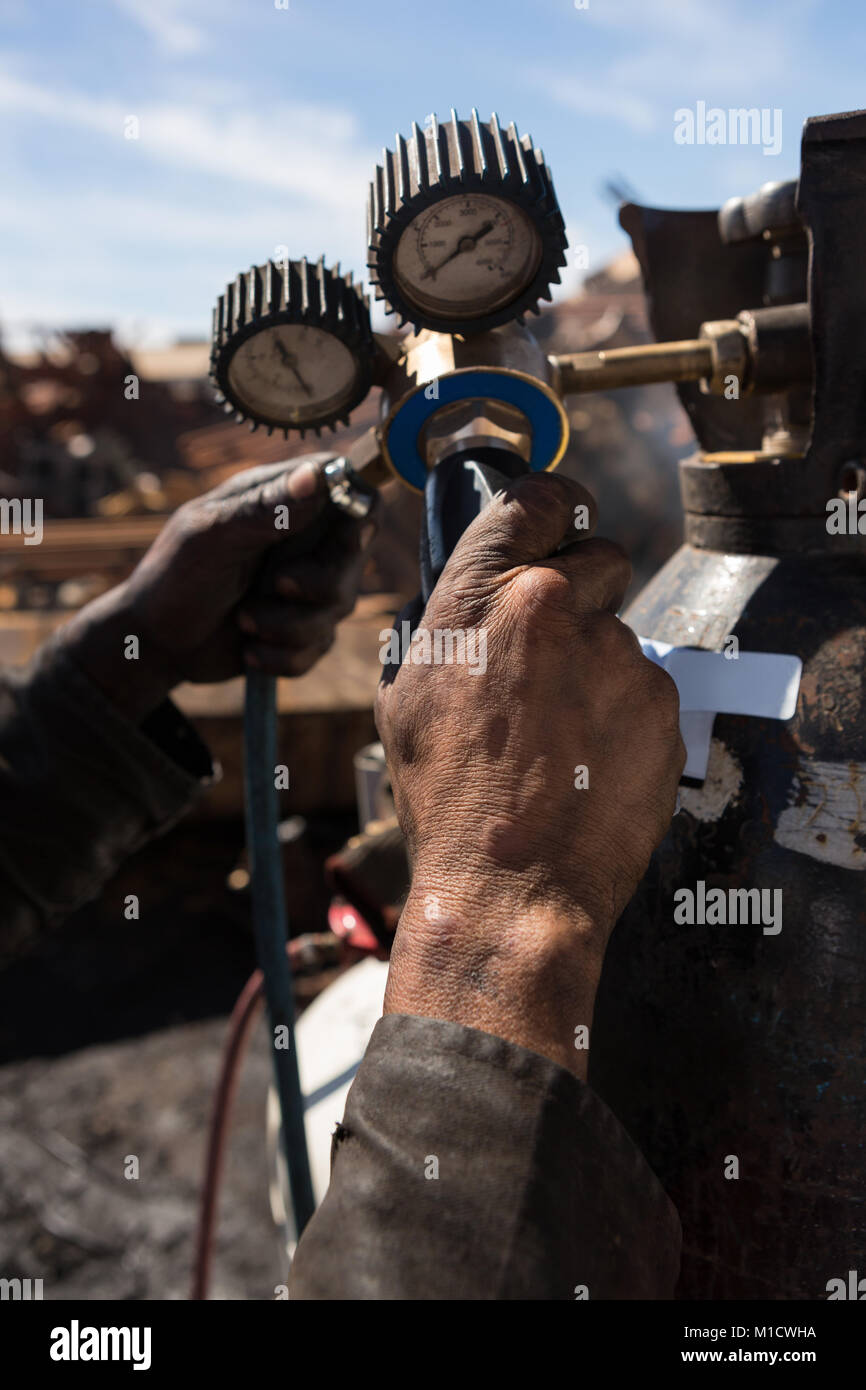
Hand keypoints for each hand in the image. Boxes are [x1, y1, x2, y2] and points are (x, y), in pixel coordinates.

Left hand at [61, 455, 377, 720]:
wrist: (154, 643)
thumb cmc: (173, 575)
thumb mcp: (211, 535)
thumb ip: (265, 509)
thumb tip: (314, 476)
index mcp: (284, 500)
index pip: (351, 489)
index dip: (360, 512)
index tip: (344, 541)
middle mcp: (304, 540)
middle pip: (355, 555)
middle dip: (320, 583)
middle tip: (275, 585)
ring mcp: (307, 587)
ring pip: (341, 607)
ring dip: (289, 625)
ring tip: (243, 619)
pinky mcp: (304, 630)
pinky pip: (319, 647)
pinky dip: (284, 656)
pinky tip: (249, 648)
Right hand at [376, 471, 684, 1076]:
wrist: (511, 887)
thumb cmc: (447, 800)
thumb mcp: (407, 698)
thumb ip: (445, 628)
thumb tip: (466, 601)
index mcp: (489, 596)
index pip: (539, 499)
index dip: (554, 507)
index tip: (561, 521)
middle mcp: (562, 609)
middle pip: (603, 559)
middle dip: (586, 593)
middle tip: (557, 653)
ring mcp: (621, 658)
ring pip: (621, 636)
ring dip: (598, 670)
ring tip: (562, 738)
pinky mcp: (662, 706)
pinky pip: (646, 690)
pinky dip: (624, 716)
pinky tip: (590, 762)